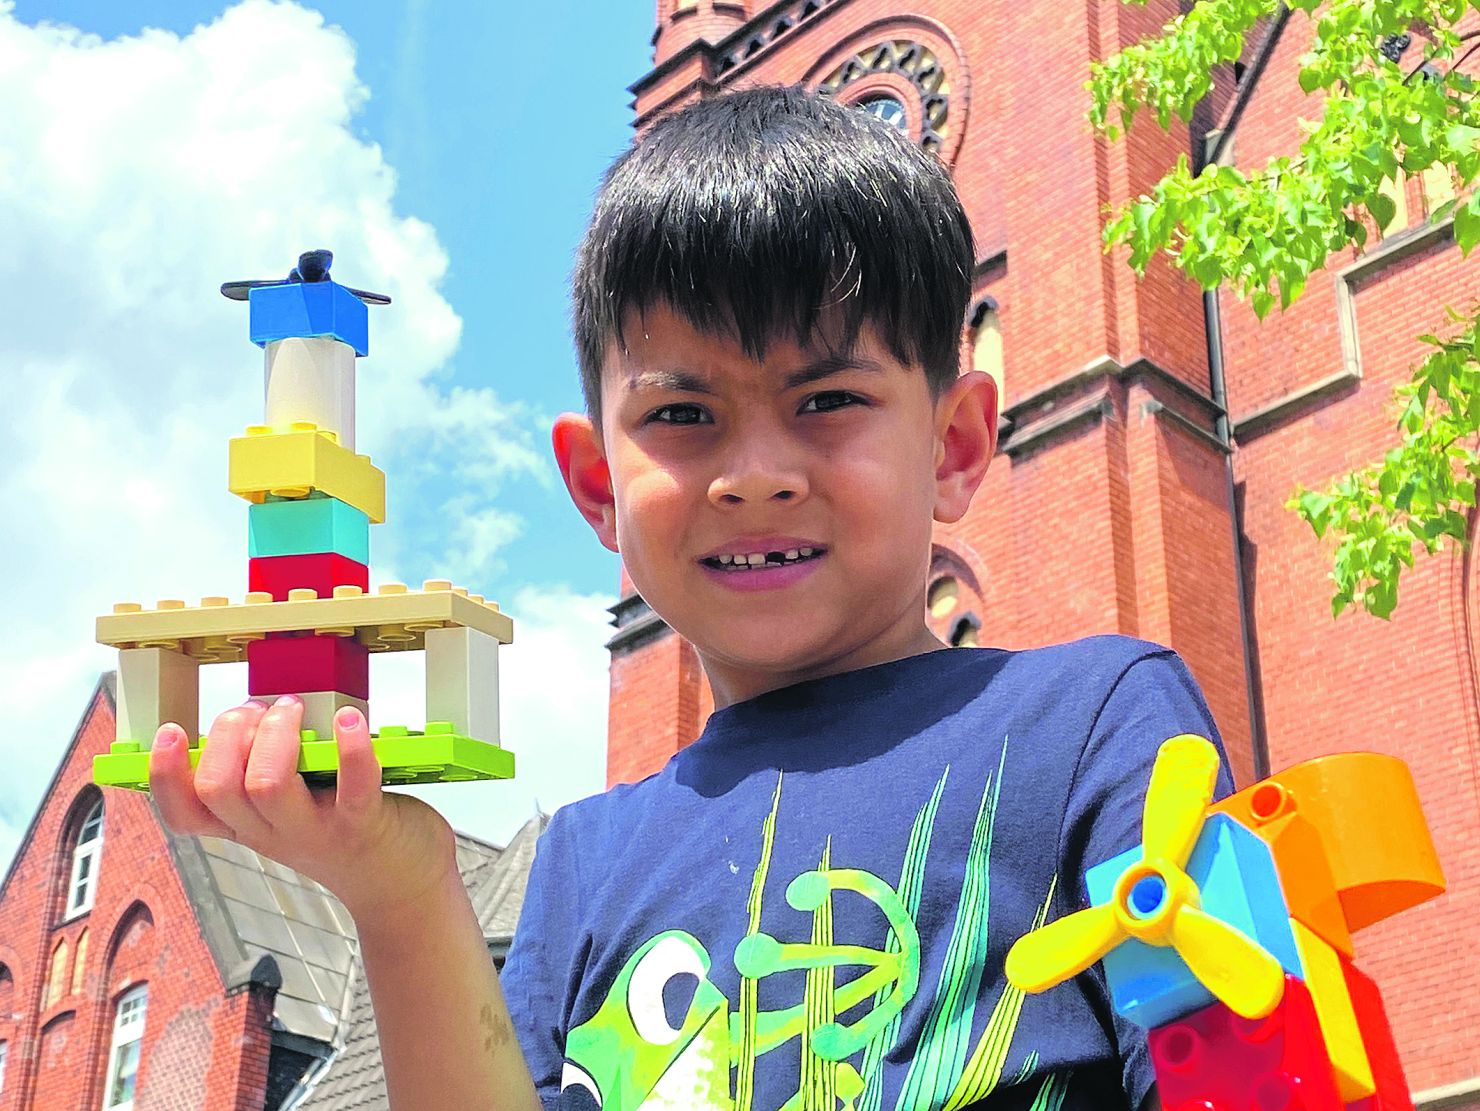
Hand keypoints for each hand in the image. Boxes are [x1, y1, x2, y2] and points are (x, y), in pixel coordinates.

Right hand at [149, 695, 455, 925]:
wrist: (400, 884)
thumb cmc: (345, 832)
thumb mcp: (290, 813)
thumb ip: (264, 774)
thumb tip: (251, 713)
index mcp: (248, 826)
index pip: (184, 813)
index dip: (164, 775)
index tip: (172, 731)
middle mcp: (273, 833)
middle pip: (217, 789)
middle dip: (229, 734)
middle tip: (259, 710)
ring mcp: (317, 831)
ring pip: (266, 786)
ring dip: (276, 734)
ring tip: (294, 708)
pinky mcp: (364, 823)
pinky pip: (352, 786)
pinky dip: (351, 746)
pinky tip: (350, 719)